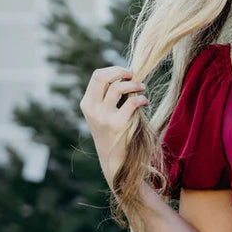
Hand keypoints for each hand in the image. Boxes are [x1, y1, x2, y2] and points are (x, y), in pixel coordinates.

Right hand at [79, 66, 149, 188]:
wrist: (114, 162)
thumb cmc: (114, 135)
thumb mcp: (104, 114)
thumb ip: (108, 96)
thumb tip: (126, 74)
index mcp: (87, 104)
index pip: (97, 76)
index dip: (113, 70)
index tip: (126, 73)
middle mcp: (92, 109)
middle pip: (102, 77)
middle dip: (120, 71)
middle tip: (133, 75)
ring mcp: (103, 117)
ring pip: (118, 87)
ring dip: (134, 84)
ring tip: (142, 88)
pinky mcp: (117, 125)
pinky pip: (131, 102)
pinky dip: (141, 98)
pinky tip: (145, 102)